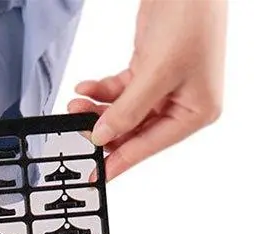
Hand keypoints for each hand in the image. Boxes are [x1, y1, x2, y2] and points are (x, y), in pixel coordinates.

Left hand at [69, 0, 226, 179]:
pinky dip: (101, 92)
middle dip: (102, 130)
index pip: (148, 147)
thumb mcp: (156, 73)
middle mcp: (181, 104)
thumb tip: (102, 137)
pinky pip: (119, 93)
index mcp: (195, 112)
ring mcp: (164, 89)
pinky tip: (85, 88)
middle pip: (132, 132)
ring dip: (96, 111)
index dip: (118, 161)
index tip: (95, 176)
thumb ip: (127, 110)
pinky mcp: (149, 73)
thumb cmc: (190, 19)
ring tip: (75, 104)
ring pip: (122, 114)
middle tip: (76, 127)